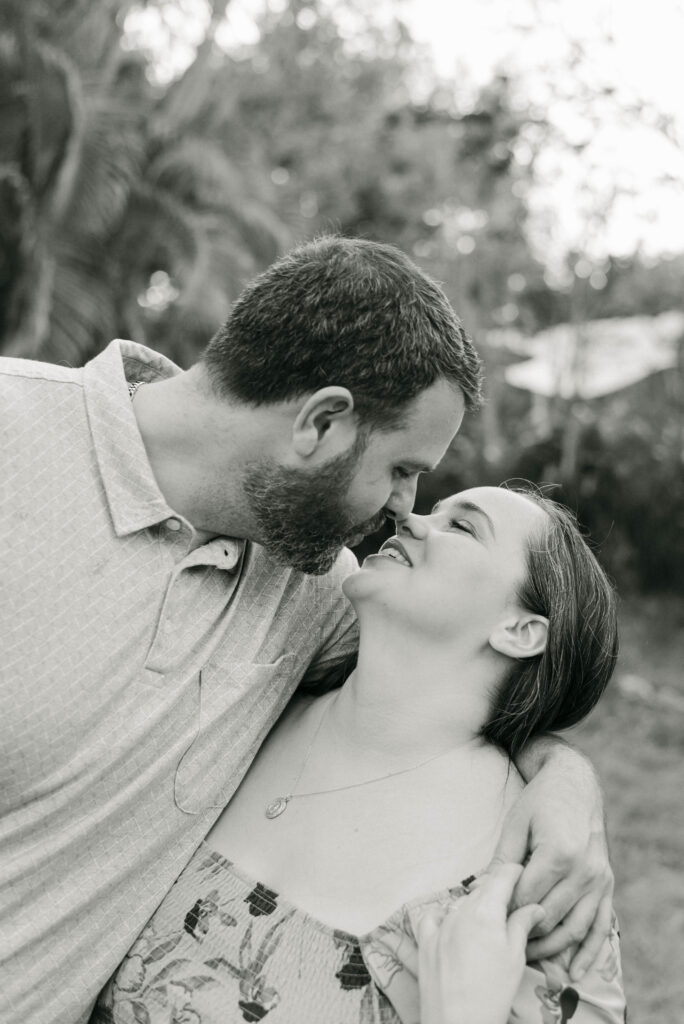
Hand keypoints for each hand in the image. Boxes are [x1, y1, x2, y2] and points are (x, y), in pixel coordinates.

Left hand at [414, 864, 544, 1023]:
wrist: (458, 1023)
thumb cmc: (493, 992)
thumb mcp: (515, 957)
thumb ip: (522, 924)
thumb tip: (535, 906)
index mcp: (486, 910)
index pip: (502, 875)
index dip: (516, 871)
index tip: (525, 874)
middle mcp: (460, 910)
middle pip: (482, 888)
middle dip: (498, 890)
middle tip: (514, 903)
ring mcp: (440, 924)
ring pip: (461, 902)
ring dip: (475, 904)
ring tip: (488, 922)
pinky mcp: (425, 940)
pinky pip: (434, 916)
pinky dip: (445, 915)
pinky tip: (453, 924)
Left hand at [487, 752, 613, 979]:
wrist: (575, 783)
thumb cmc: (540, 801)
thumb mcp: (515, 824)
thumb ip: (502, 862)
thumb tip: (480, 892)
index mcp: (558, 853)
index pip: (526, 897)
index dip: (505, 910)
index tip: (488, 917)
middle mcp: (584, 870)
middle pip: (548, 916)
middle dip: (523, 932)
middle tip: (500, 942)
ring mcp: (599, 879)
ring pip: (573, 928)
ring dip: (550, 949)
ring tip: (526, 958)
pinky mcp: (607, 884)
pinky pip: (600, 926)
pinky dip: (589, 953)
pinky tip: (575, 974)